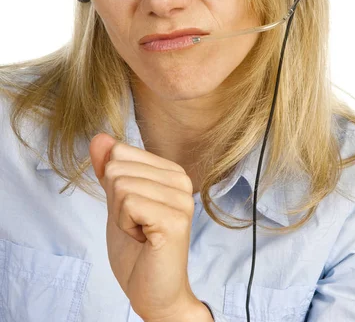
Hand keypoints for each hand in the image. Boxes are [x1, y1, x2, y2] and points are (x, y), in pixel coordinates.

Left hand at [89, 133, 200, 320]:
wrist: (154, 292)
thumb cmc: (137, 250)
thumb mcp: (116, 202)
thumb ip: (109, 169)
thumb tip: (98, 138)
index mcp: (170, 171)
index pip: (120, 152)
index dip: (113, 186)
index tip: (132, 211)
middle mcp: (181, 179)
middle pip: (118, 168)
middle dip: (115, 202)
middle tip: (136, 225)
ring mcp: (181, 198)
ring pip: (121, 185)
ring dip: (120, 216)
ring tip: (141, 233)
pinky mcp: (175, 219)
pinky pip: (128, 204)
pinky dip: (125, 226)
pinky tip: (144, 240)